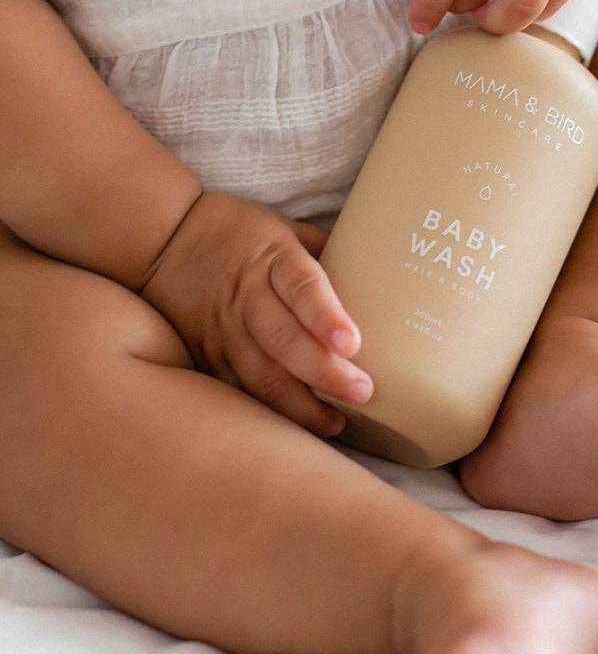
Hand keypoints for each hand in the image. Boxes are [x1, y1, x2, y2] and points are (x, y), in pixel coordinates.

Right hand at [141, 190, 371, 435]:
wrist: (162, 238)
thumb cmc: (237, 230)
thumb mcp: (283, 227)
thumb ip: (324, 250)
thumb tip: (379, 268)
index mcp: (271, 258)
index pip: (302, 288)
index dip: (326, 318)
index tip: (353, 343)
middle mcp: (247, 296)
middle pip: (284, 339)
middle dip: (324, 372)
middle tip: (362, 392)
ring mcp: (224, 329)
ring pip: (259, 373)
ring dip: (298, 403)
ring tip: (334, 423)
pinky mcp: (207, 353)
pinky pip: (237, 387)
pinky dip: (266, 410)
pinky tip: (295, 427)